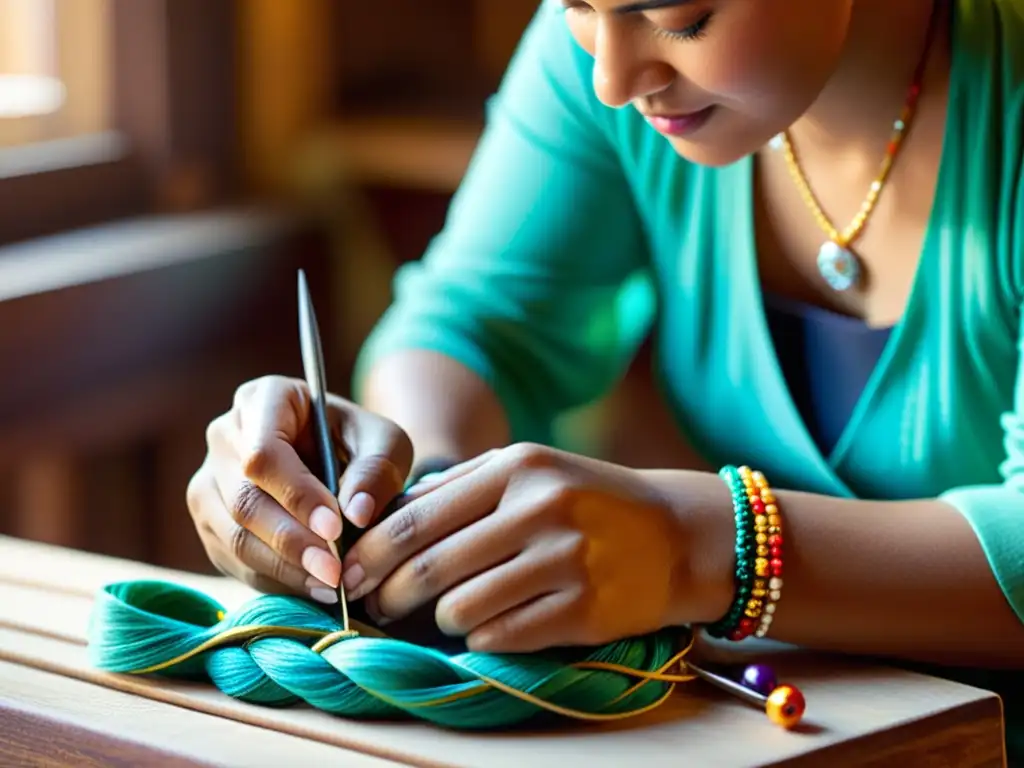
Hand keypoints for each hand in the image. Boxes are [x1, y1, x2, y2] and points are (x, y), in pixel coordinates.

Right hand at [186, 375, 412, 602]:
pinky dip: (273, 580)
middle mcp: (225, 435)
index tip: (336, 527)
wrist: (339, 461)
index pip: (264, 453)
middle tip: (335, 573)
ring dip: (282, 569)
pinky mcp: (210, 522)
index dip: (296, 494)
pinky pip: (232, 560)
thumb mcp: (386, 443)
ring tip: (329, 587)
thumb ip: (377, 470)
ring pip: (232, 536)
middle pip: (244, 500)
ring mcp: (209, 481)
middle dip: (292, 542)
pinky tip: (311, 589)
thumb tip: (355, 513)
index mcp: (264, 399)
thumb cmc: (361, 444)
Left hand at [342, 443, 718, 652]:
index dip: (371, 552)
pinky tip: (481, 628)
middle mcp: (540, 509)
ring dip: (437, 619)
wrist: (676, 534)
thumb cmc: (588, 498)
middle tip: (375, 605)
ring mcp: (565, 561)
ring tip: (439, 615)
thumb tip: (386, 517)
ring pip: (460, 608)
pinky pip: (501, 636)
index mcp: (518, 467)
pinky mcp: (584, 609)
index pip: (418, 518)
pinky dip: (478, 638)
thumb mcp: (529, 468)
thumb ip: (460, 486)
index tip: (348, 572)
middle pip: (431, 566)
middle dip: (388, 593)